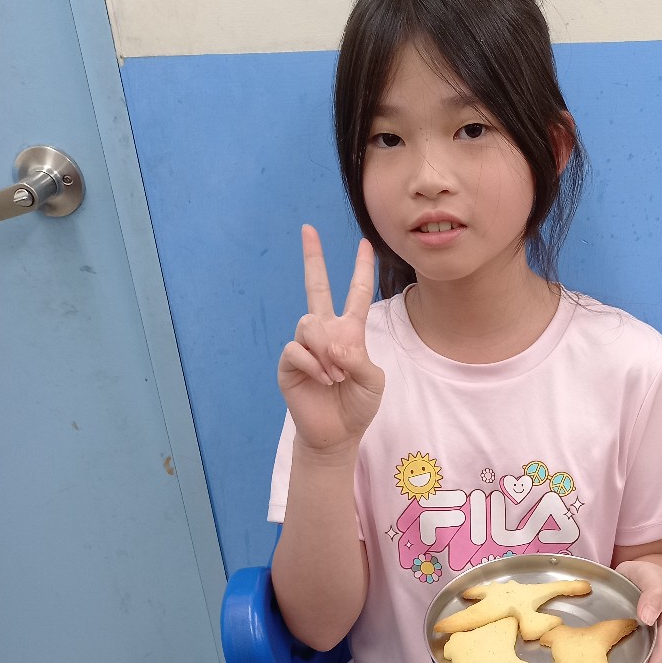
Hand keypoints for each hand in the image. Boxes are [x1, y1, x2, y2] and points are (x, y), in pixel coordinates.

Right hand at [277, 226, 384, 453]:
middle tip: (307, 230)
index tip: (364, 244)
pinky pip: (296, 349)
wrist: (337, 432)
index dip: (360, 270)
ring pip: (308, 324)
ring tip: (335, 374)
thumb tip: (334, 344)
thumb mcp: (373, 381)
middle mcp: (324, 333)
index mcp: (349, 332)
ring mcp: (304, 346)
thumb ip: (359, 358)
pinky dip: (314, 365)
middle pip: (315, 287)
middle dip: (312, 258)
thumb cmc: (357, 405)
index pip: (355, 294)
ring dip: (325, 349)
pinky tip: (323, 380)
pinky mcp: (288, 362)